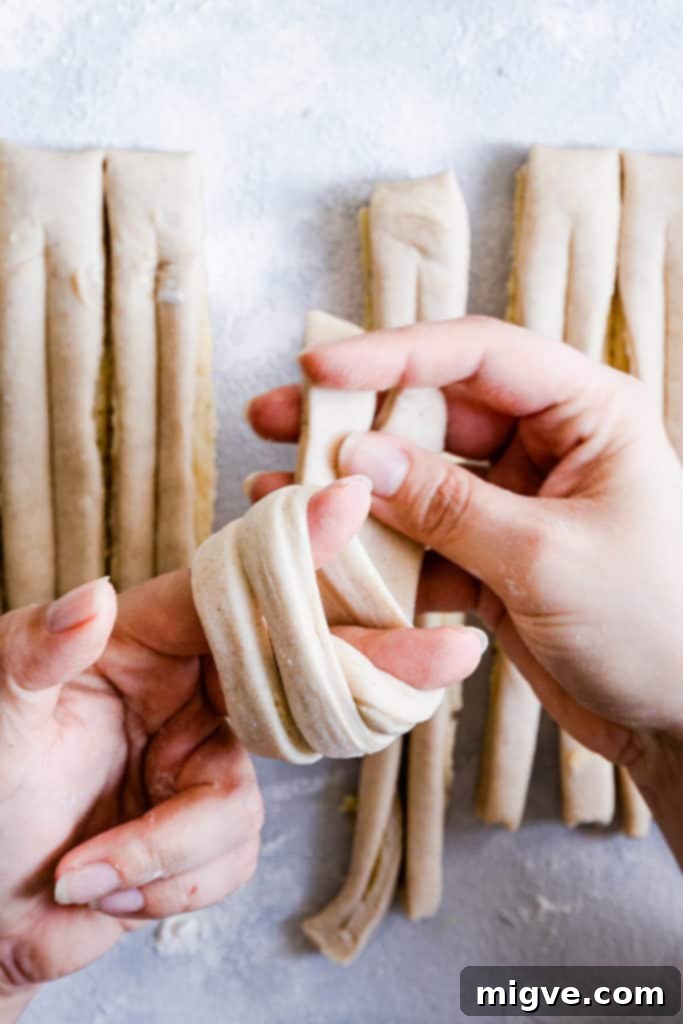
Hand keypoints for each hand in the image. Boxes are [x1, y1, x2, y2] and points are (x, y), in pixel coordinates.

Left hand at [0, 480, 483, 1020]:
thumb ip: (37, 650)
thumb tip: (92, 597)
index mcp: (139, 638)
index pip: (227, 586)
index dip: (295, 549)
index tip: (353, 502)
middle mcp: (183, 691)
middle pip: (292, 670)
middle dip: (367, 668)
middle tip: (446, 653)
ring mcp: (198, 761)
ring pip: (253, 795)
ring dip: (173, 847)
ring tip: (88, 868)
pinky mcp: (203, 832)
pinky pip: (233, 855)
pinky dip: (172, 884)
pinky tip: (107, 888)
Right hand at [247, 316, 682, 861]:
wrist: (679, 719)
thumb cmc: (653, 624)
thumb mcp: (544, 557)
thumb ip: (447, 506)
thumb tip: (356, 458)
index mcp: (587, 412)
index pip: (479, 353)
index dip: (393, 353)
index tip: (319, 366)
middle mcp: (547, 443)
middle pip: (434, 408)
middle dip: (354, 415)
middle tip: (276, 413)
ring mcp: (514, 499)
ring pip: (418, 474)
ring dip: (353, 484)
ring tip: (275, 483)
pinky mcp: (490, 553)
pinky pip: (421, 536)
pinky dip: (374, 546)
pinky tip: (319, 547)